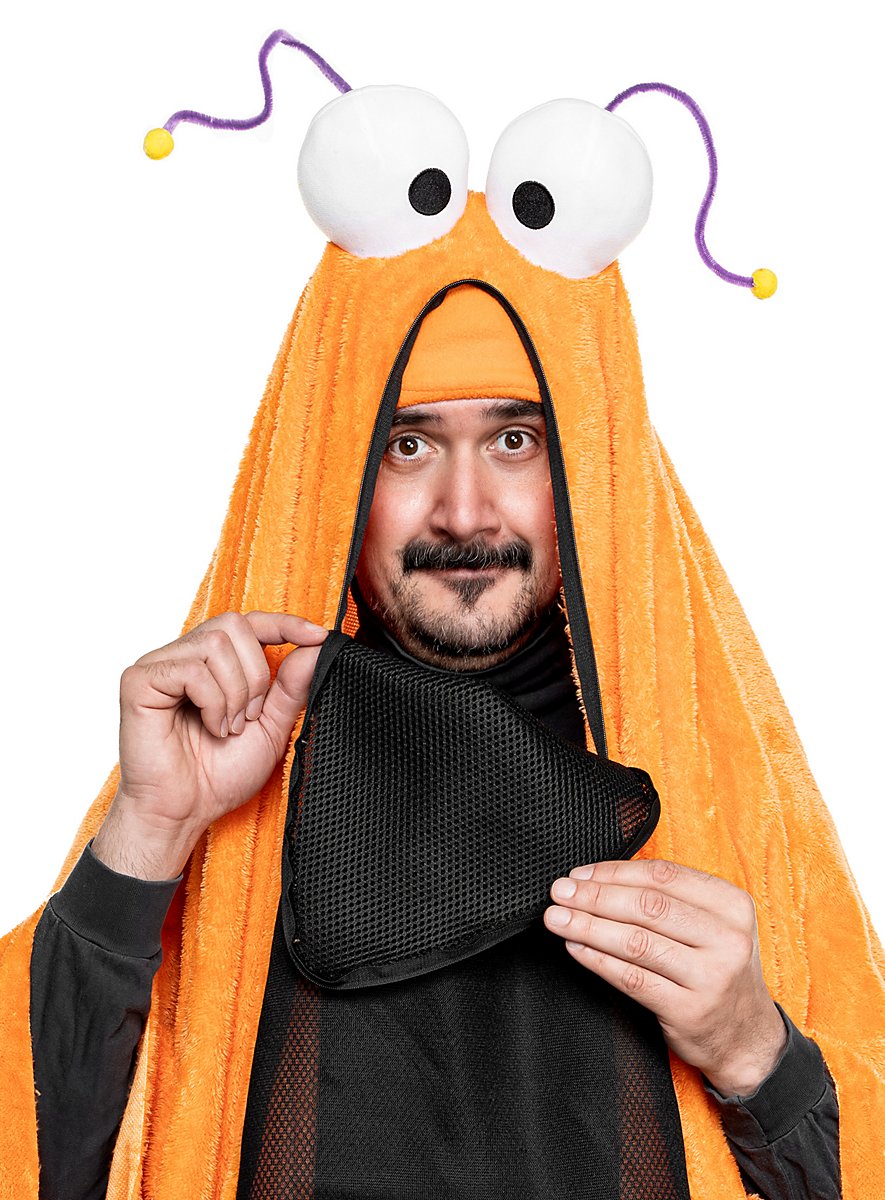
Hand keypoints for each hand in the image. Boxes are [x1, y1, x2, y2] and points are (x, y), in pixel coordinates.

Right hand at [92, 611, 327, 879]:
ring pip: (215, 644)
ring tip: (227, 728)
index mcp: (213, 663)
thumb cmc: (219, 774)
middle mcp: (185, 656)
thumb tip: (315, 647)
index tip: (317, 636)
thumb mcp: (271, 727)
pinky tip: (210, 727)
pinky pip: (190, 669)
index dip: (285, 623)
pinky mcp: (138, 681)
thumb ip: (291, 688)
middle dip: (255, 674)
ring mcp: (159, 665)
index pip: (250, 622)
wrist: (184, 812)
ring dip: (234, 693)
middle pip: (234, 625)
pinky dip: (212, 702)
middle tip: (249, 717)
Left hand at [543, 858, 786, 1095]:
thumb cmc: (716, 970)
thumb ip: (670, 899)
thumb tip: (598, 878)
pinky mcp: (690, 1010)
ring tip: (557, 919)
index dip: (614, 872)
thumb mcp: (713, 925)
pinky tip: (576, 949)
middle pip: (647, 906)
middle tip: (560, 892)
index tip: (580, 874)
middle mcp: (728, 937)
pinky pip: (633, 978)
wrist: (746, 1038)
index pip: (663, 876)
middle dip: (594, 896)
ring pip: (636, 941)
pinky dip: (598, 960)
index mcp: (732, 904)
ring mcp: (712, 976)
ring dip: (588, 926)